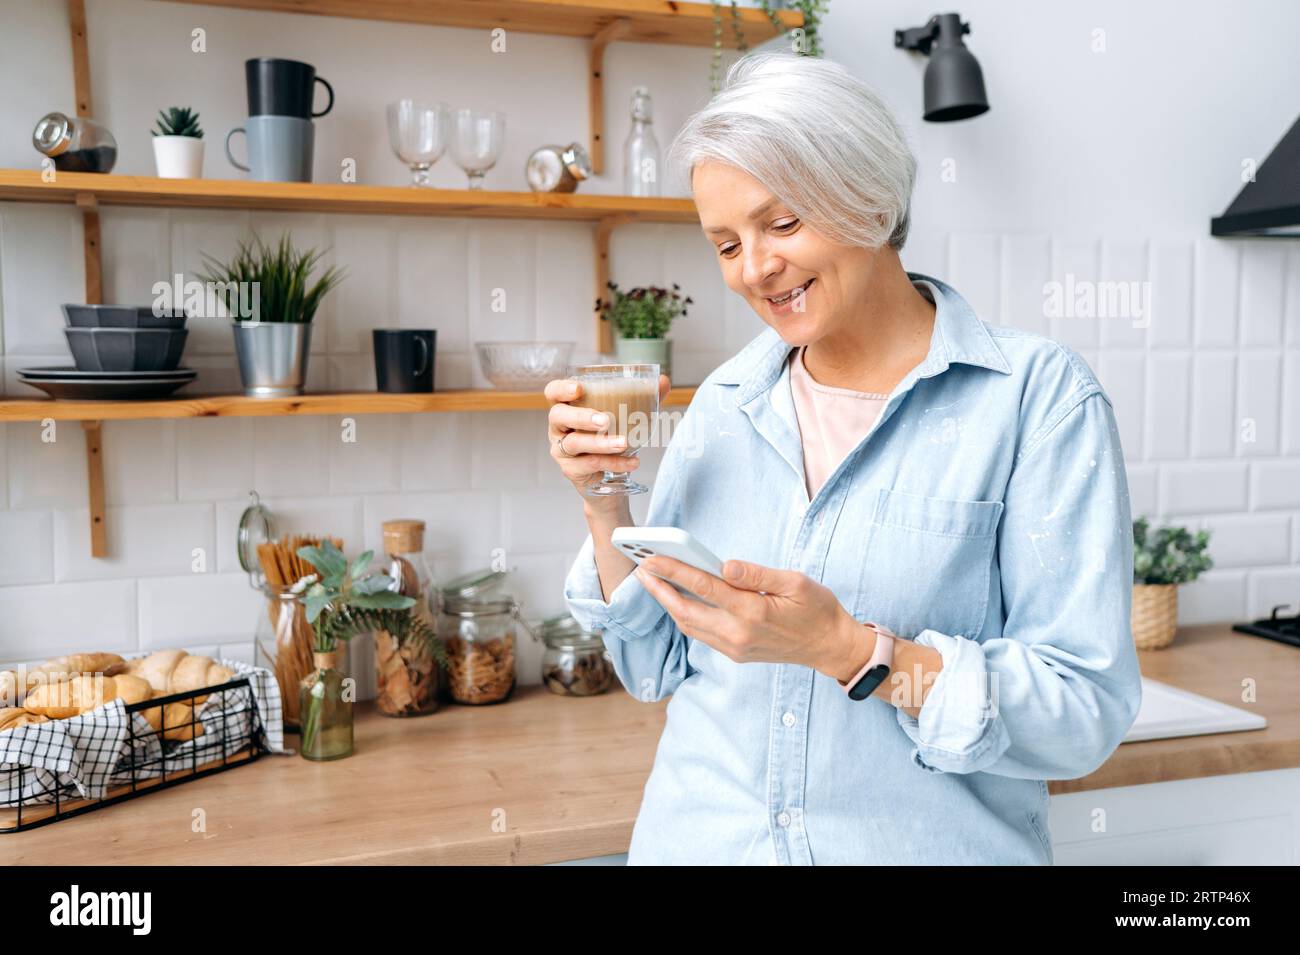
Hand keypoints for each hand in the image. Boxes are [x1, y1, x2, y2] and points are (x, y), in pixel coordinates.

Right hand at [544, 373, 671, 500]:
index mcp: (568, 408)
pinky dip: (613, 462)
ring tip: (624, 443)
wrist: (610, 480)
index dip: (561, 389)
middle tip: (605, 420)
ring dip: (601, 443)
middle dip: (581, 416)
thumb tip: (663, 381)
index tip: (578, 388)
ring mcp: (562, 450)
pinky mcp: (571, 470)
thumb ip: (644, 399)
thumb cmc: (613, 439)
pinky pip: (590, 464)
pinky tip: (632, 462)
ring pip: (574, 443)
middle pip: (558, 416)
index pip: (552, 393)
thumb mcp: (627, 418)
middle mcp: (559, 428)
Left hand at [633, 554, 864, 675]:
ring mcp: (735, 648)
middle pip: (686, 611)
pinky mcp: (735, 654)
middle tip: (640, 569)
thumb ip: (757, 574)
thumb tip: (725, 565)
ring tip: (652, 581)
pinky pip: (701, 634)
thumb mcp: (795, 582)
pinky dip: (684, 616)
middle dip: (659, 590)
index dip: (674, 571)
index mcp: (753, 612)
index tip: (652, 558)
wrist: (829, 646)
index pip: (704, 587)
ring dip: (668, 604)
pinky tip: (677, 599)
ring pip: (689, 626)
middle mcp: (739, 634)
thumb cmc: (816, 609)